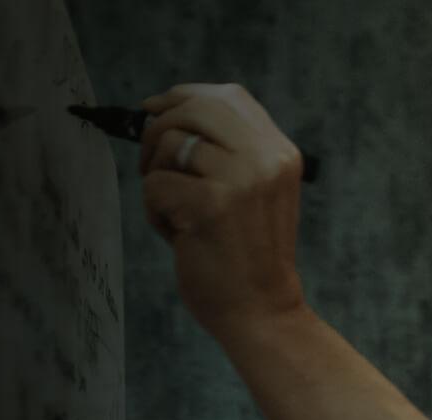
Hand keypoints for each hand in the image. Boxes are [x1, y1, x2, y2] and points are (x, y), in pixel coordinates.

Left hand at [138, 83, 308, 338]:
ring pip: (170, 144)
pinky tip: (178, 235)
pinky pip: (155, 185)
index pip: (230, 96)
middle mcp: (267, 159)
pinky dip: (154, 212)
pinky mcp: (211, 206)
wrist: (263, 311)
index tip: (156, 110)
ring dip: (156, 178)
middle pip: (195, 108)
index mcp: (281, 153)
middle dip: (159, 128)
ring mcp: (242, 180)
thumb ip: (230, 153)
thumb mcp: (255, 192)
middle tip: (150, 162)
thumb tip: (167, 113)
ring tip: (175, 212)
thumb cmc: (247, 256)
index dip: (185, 96)